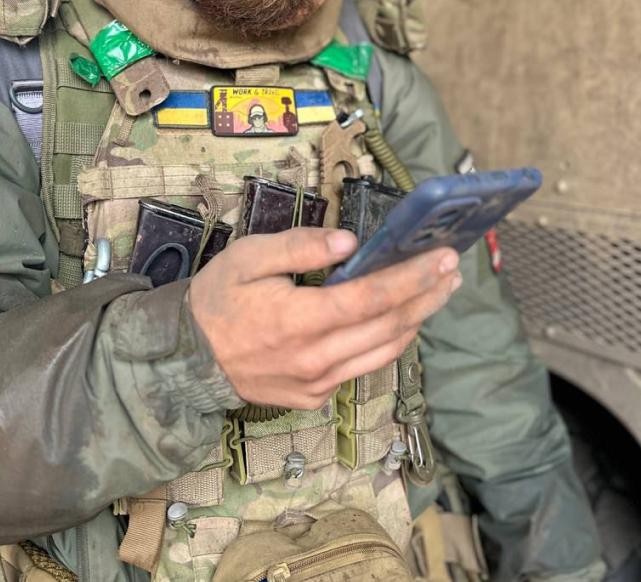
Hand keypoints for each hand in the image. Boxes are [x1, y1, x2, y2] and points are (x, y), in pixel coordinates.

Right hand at [188, 227, 460, 409]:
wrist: (187, 357)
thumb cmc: (217, 299)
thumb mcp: (247, 257)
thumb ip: (299, 245)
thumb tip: (349, 243)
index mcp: (297, 320)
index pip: (371, 297)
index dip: (412, 277)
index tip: (443, 257)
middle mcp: (314, 358)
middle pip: (388, 326)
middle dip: (427, 295)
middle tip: (453, 269)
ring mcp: (316, 383)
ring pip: (384, 352)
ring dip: (418, 320)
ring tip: (440, 291)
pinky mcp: (314, 396)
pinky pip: (363, 367)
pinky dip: (390, 341)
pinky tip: (402, 320)